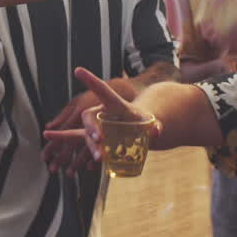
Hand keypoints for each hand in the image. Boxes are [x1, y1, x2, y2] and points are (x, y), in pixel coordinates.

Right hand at [42, 67, 161, 162]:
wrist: (140, 132)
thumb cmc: (144, 123)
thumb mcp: (151, 123)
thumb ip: (155, 126)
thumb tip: (158, 130)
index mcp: (116, 105)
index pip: (103, 91)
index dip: (91, 80)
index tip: (78, 70)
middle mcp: (103, 114)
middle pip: (90, 117)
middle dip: (91, 127)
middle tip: (98, 138)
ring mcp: (99, 129)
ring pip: (88, 135)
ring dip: (92, 146)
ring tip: (101, 157)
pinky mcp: (98, 142)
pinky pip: (89, 147)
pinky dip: (89, 154)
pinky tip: (91, 165)